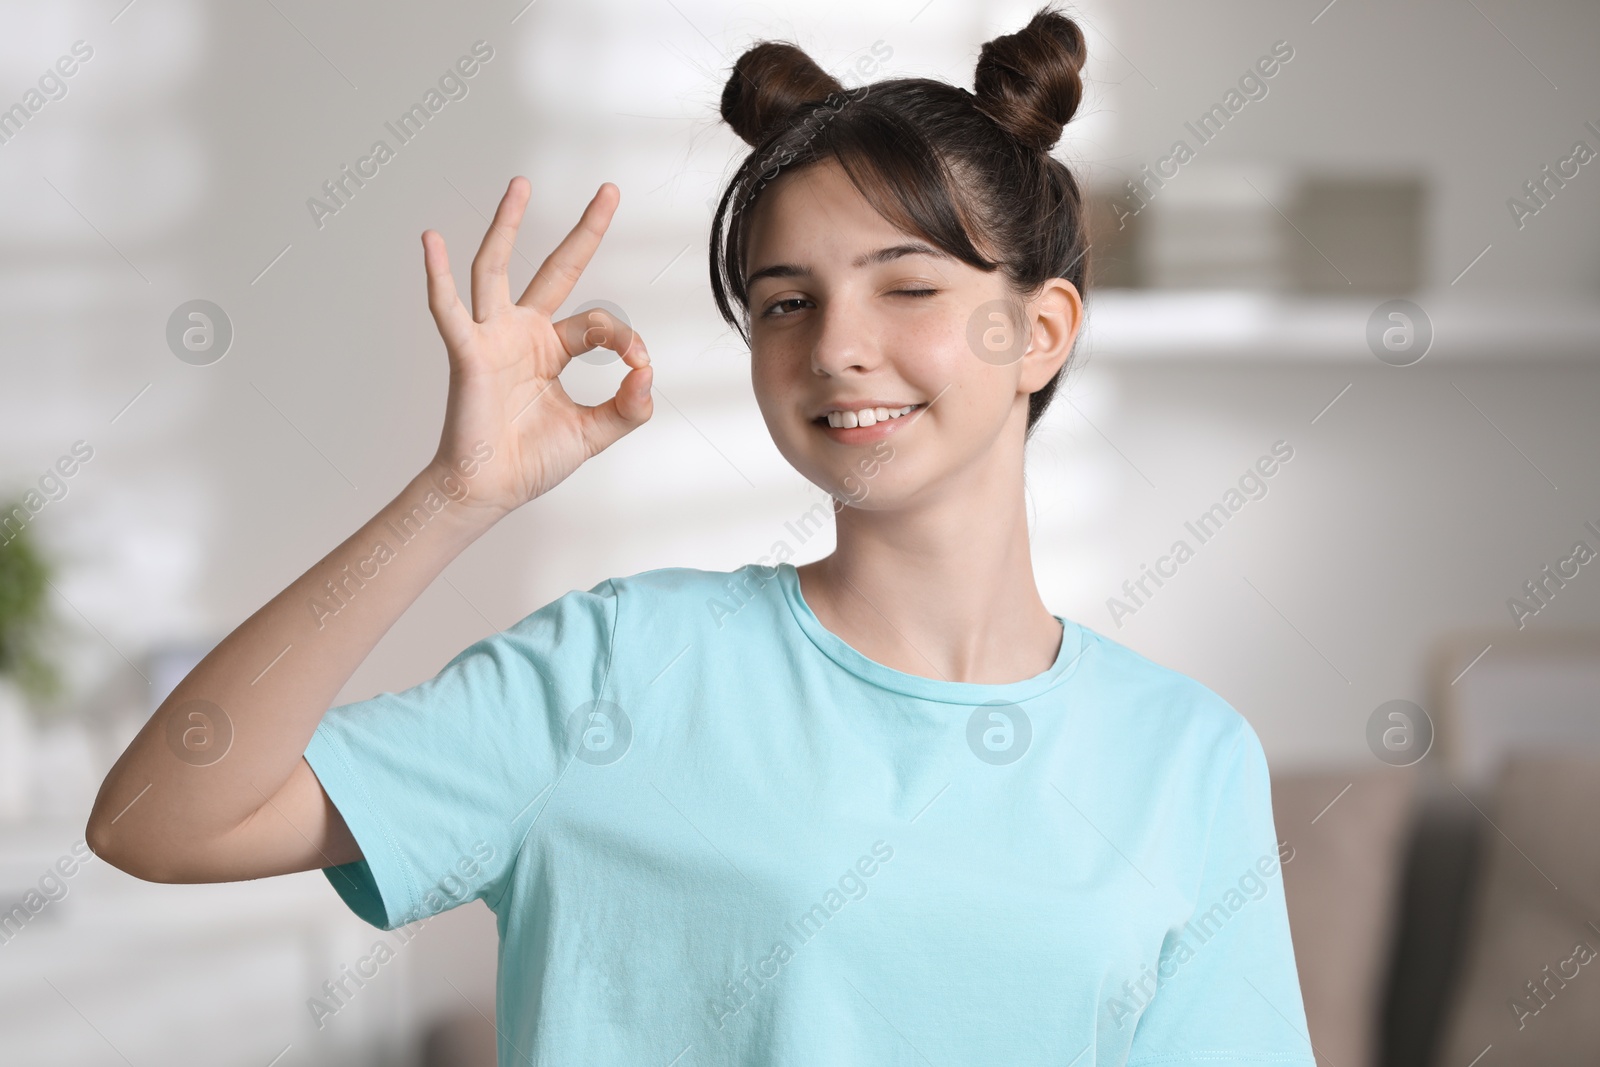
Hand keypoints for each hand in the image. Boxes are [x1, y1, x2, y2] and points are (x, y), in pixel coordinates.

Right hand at [420, 176, 651, 519]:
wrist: (491, 490)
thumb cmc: (531, 461)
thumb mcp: (595, 432)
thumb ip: (629, 407)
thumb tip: (648, 373)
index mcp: (553, 348)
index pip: (600, 323)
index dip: (626, 340)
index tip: (639, 368)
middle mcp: (523, 333)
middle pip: (557, 268)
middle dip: (584, 230)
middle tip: (609, 190)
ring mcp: (493, 337)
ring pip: (497, 268)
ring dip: (507, 225)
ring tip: (520, 186)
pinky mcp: (467, 352)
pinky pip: (448, 308)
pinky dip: (437, 275)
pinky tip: (431, 241)